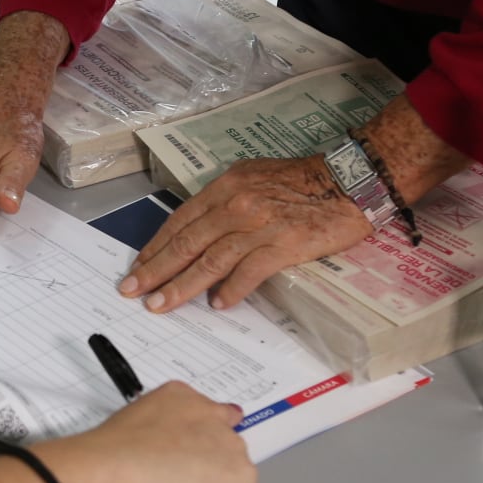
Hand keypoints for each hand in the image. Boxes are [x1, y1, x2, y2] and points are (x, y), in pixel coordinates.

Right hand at [38, 382, 255, 482]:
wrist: (118, 476)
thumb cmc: (112, 458)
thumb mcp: (134, 429)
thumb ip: (160, 436)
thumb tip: (161, 457)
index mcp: (183, 400)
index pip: (215, 415)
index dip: (206, 442)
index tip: (201, 455)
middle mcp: (212, 419)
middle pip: (226, 453)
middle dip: (208, 474)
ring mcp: (231, 450)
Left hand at [121, 157, 370, 312]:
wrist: (349, 182)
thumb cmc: (304, 180)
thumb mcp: (256, 178)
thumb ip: (228, 200)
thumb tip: (202, 230)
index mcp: (227, 186)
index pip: (181, 220)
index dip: (156, 246)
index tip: (138, 266)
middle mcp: (237, 204)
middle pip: (187, 242)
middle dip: (156, 269)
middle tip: (133, 291)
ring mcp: (259, 225)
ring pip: (210, 260)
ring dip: (182, 285)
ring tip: (162, 304)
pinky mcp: (283, 244)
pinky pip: (249, 272)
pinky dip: (231, 290)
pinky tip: (218, 304)